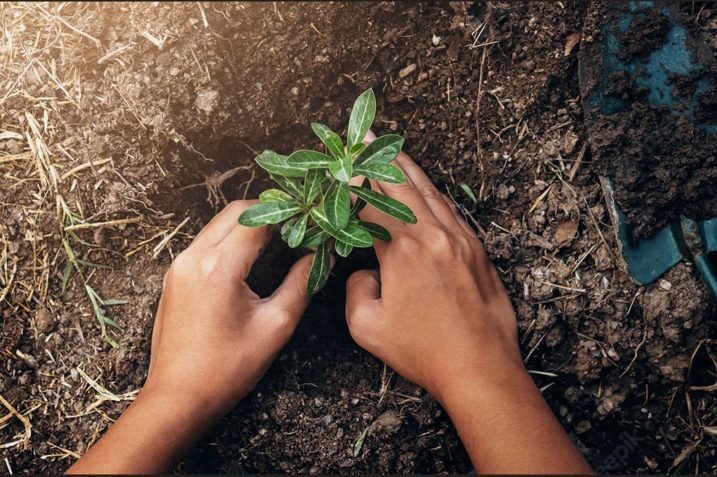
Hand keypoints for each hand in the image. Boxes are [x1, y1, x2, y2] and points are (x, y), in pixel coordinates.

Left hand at [143, 200, 315, 416]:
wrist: (178, 398)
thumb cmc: (227, 368)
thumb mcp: (275, 325)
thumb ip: (302, 284)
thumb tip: (322, 257)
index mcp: (219, 266)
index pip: (257, 218)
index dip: (288, 214)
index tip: (310, 221)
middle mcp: (193, 257)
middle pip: (235, 212)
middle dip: (269, 212)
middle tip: (297, 227)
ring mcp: (179, 265)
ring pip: (218, 224)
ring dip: (248, 225)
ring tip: (278, 240)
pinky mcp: (174, 276)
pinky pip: (205, 242)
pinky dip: (230, 239)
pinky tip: (250, 257)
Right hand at [345, 133, 590, 472]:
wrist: (480, 367)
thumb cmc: (424, 351)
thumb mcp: (368, 327)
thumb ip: (355, 290)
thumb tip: (365, 272)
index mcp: (403, 251)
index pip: (371, 205)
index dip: (352, 187)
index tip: (339, 172)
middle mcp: (434, 235)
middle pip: (403, 184)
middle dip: (380, 158)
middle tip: (365, 136)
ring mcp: (461, 239)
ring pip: (430, 191)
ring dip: (408, 169)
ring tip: (391, 150)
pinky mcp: (477, 250)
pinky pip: (450, 210)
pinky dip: (431, 193)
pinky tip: (424, 190)